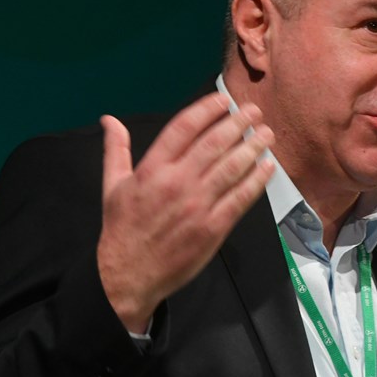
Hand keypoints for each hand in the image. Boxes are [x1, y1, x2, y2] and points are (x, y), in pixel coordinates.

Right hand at [97, 93, 275, 332]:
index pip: (184, 127)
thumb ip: (116, 150)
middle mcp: (177, 182)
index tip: (224, 100)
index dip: (207, 109)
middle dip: (238, 123)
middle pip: (214, 143)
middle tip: (254, 111)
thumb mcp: (112, 186)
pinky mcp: (214, 227)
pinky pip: (241, 197)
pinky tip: (268, 167)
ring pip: (232, 167)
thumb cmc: (122, 229)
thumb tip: (109, 119)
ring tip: (266, 133)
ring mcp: (198, 205)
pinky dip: (257, 180)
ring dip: (254, 146)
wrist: (129, 276)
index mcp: (152, 169)